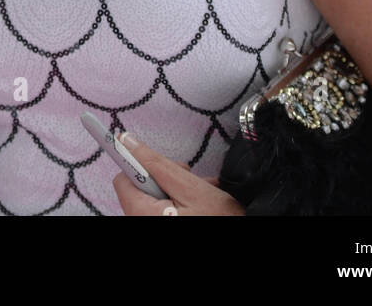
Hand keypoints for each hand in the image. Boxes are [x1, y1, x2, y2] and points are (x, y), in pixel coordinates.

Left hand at [111, 132, 245, 215]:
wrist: (248, 230)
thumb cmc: (221, 220)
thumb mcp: (190, 187)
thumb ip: (156, 163)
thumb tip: (126, 140)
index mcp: (142, 214)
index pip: (123, 178)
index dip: (136, 161)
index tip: (136, 143)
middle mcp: (142, 221)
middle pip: (142, 186)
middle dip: (166, 176)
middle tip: (189, 177)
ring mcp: (156, 224)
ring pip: (158, 196)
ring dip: (179, 187)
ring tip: (203, 190)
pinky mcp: (166, 224)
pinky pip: (166, 208)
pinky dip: (182, 201)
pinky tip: (202, 202)